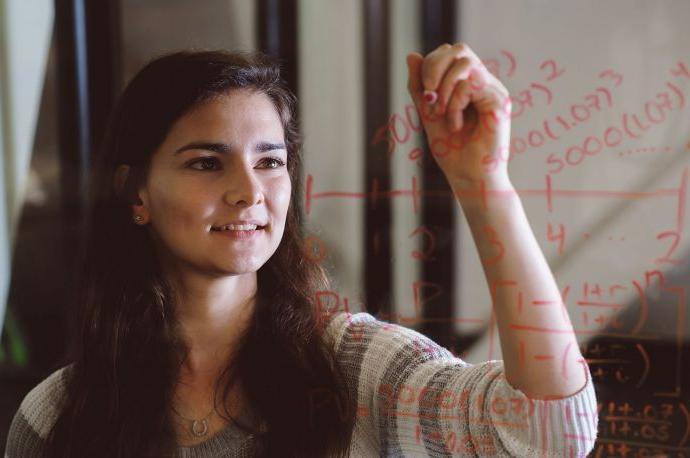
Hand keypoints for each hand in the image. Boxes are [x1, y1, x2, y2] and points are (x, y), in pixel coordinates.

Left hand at [406, 43, 512, 186]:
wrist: (469, 179)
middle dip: (434, 68)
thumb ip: (420, 87)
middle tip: (428, 98)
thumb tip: (412, 55)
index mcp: (467, 85)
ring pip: (465, 61)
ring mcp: (493, 90)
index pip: (447, 54)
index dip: (429, 67)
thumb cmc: (452, 152)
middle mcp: (483, 84)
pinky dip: (454, 104)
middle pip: (458, 49)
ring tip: (440, 113)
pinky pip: (470, 84)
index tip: (423, 98)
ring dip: (444, 87)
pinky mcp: (499, 100)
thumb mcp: (428, 114)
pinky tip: (455, 125)